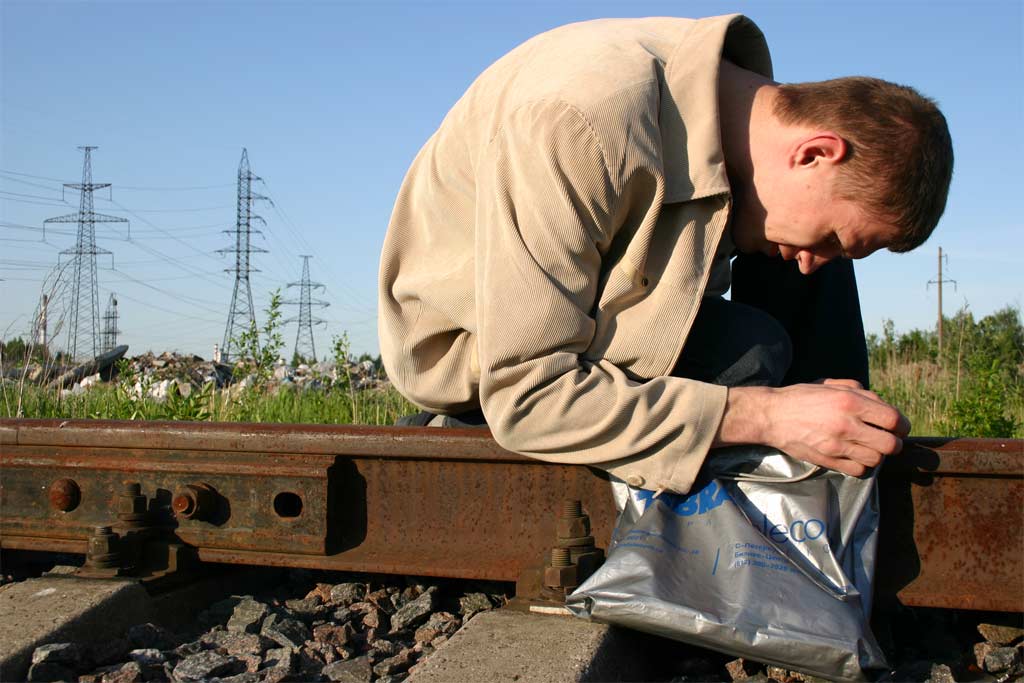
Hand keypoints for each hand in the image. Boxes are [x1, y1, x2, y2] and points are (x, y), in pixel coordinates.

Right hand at [716, 382, 910, 476]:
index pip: (893, 419)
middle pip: (890, 445)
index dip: (902, 425)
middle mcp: (846, 424)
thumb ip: (858, 390)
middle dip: (894, 443)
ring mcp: (837, 446)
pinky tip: (854, 456)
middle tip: (887, 439)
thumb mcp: (830, 383)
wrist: (771, 416)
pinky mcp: (827, 460)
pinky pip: (858, 470)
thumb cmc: (801, 397)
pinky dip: (861, 465)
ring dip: (877, 455)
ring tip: (868, 447)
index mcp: (850, 402)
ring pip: (875, 460)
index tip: (899, 427)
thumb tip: (880, 404)